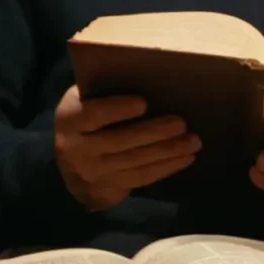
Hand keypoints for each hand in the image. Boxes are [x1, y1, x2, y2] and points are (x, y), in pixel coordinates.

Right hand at [54, 85, 199, 210]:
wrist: (71, 164)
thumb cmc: (86, 120)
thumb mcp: (84, 101)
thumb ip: (103, 90)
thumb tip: (147, 75)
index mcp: (70, 119)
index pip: (92, 115)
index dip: (117, 110)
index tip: (143, 102)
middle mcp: (78, 149)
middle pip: (120, 141)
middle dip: (154, 132)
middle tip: (181, 123)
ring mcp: (94, 172)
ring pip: (135, 162)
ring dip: (168, 151)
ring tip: (193, 141)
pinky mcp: (110, 188)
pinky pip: (142, 178)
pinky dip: (167, 167)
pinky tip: (187, 157)